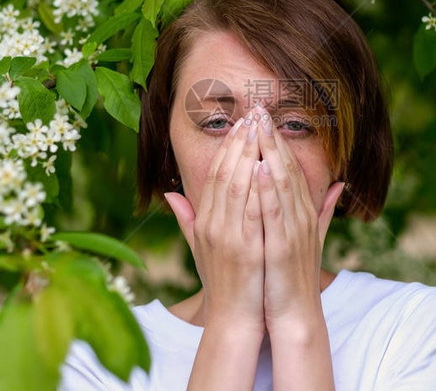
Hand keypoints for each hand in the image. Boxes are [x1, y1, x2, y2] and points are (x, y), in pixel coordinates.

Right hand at [164, 108, 265, 336]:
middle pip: (223, 174)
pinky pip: (250, 211)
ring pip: (236, 187)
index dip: (226, 148)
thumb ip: (188, 218)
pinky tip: (265, 166)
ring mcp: (227, 237)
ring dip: (247, 155)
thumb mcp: (201, 247)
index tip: (239, 125)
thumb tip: (170, 193)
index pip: (213, 175)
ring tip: (259, 130)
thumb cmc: (223, 282)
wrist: (233, 319)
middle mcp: (212, 226)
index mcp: (205, 223)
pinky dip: (256, 187)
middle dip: (238, 143)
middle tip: (251, 115)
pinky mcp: (245, 248)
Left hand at [253, 107, 344, 332]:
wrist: (295, 314)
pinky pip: (275, 213)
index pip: (289, 168)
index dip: (277, 141)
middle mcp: (302, 216)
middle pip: (287, 168)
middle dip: (272, 137)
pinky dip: (268, 189)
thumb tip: (339, 183)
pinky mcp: (285, 247)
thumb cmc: (293, 276)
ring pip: (282, 183)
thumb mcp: (308, 236)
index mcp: (303, 212)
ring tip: (258, 126)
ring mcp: (295, 230)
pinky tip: (259, 168)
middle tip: (259, 108)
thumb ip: (321, 209)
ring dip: (270, 153)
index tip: (262, 116)